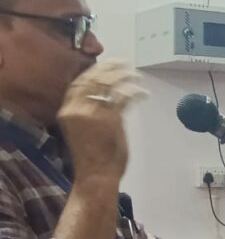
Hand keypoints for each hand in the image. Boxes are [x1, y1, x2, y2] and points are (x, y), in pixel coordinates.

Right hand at [57, 60, 146, 184]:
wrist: (96, 176)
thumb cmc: (92, 157)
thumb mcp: (83, 130)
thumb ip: (89, 112)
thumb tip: (105, 96)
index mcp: (67, 111)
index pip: (79, 83)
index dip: (94, 71)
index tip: (106, 64)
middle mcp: (77, 109)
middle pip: (93, 79)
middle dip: (110, 68)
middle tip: (124, 62)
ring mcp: (94, 114)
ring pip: (109, 85)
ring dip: (124, 77)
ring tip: (136, 75)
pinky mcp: (112, 120)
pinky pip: (123, 98)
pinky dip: (134, 92)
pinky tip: (142, 92)